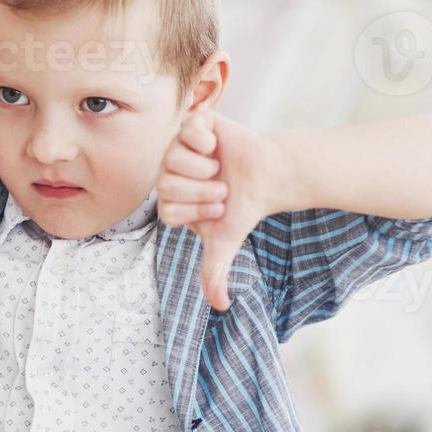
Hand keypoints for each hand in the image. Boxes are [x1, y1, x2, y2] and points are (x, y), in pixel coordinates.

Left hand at [156, 109, 282, 311]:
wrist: (266, 176)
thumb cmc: (240, 208)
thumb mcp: (225, 242)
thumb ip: (214, 272)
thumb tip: (221, 307)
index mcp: (167, 200)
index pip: (167, 209)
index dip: (196, 210)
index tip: (217, 208)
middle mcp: (165, 173)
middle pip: (167, 185)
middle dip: (202, 191)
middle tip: (220, 188)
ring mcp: (176, 147)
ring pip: (175, 158)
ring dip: (207, 168)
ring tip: (218, 168)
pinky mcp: (192, 124)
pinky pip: (189, 130)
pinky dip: (208, 141)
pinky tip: (216, 146)